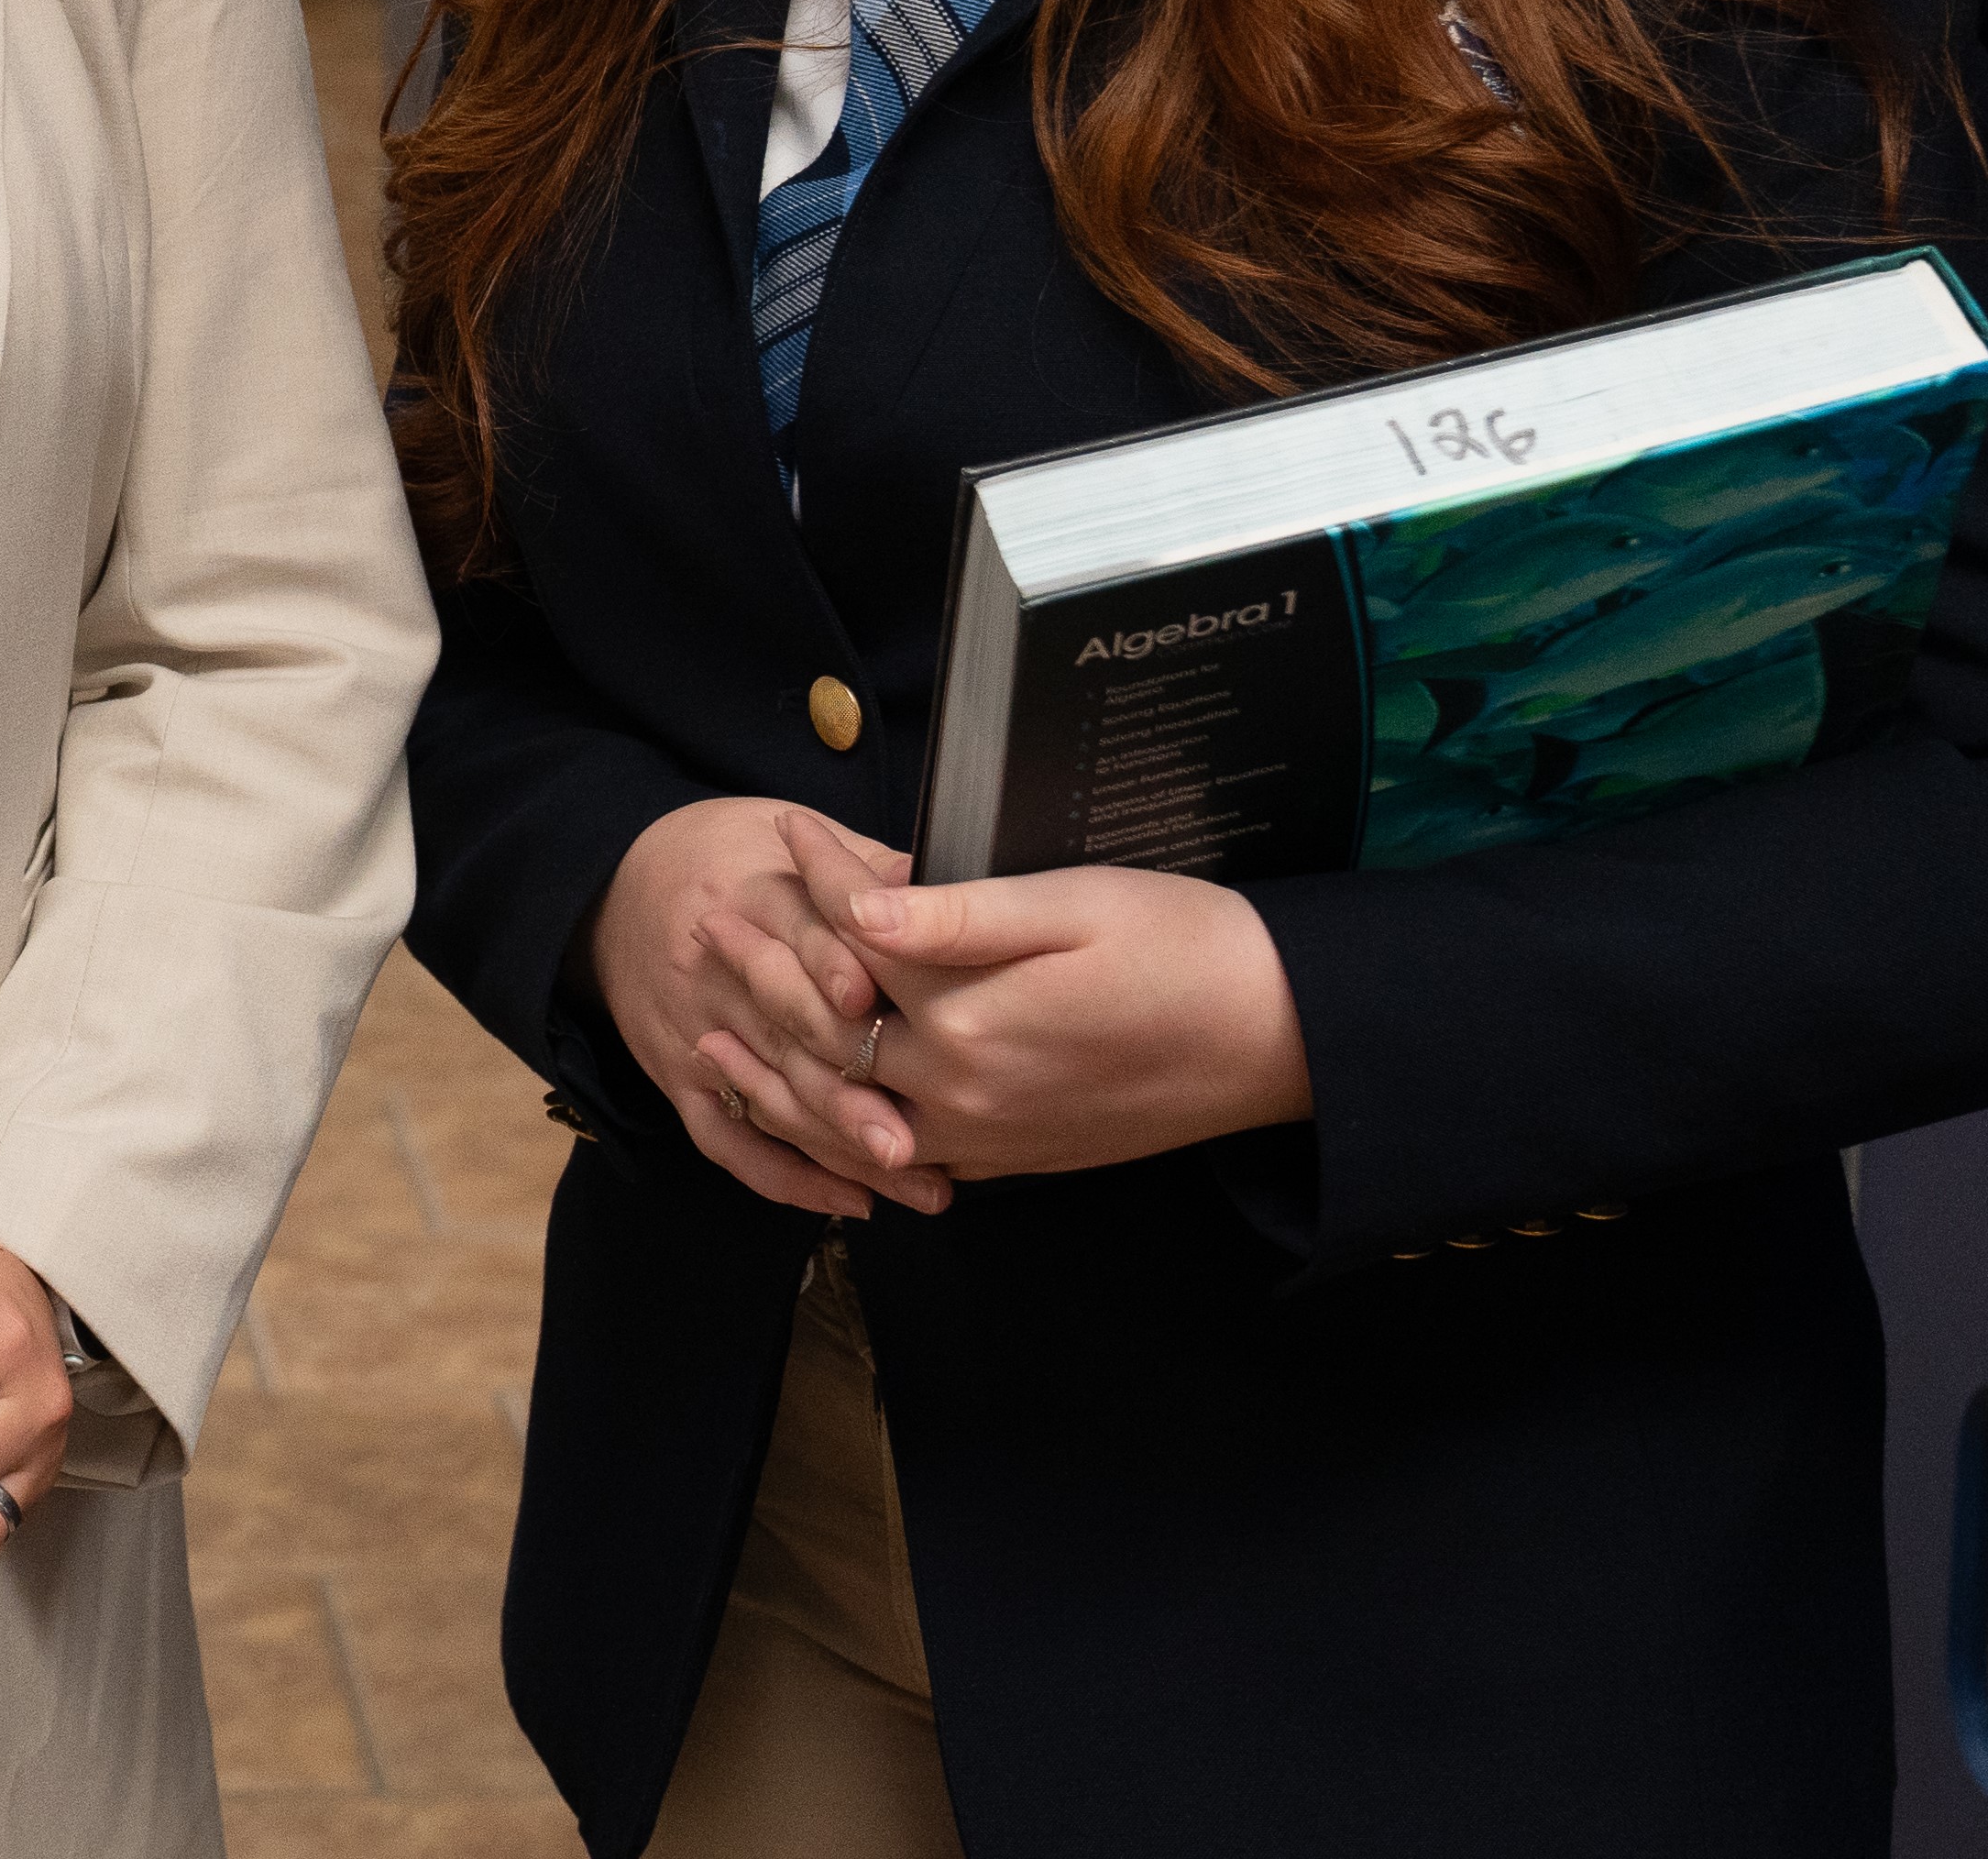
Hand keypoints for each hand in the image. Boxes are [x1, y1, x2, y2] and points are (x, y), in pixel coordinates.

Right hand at [590, 793, 946, 1215]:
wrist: (620, 888)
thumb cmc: (732, 861)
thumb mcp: (792, 840)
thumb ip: (868, 868)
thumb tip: (944, 887)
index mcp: (753, 898)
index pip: (797, 935)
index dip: (834, 968)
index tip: (877, 1006)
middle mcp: (717, 970)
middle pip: (785, 1033)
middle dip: (849, 1092)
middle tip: (916, 1141)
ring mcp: (694, 1030)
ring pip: (767, 1097)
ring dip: (840, 1149)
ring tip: (917, 1184)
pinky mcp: (678, 1079)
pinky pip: (727, 1139)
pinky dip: (785, 1178)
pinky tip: (849, 1200)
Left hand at [726, 808, 1313, 1178]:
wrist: (1277, 1040)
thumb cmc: (1184, 950)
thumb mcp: (1069, 908)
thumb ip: (954, 917)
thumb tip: (854, 906)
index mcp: (969, 1021)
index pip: (858, 939)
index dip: (817, 877)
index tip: (784, 828)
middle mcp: (962, 1093)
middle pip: (830, 1034)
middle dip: (765, 976)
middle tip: (710, 927)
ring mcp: (985, 1137)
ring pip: (846, 1117)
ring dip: (776, 1077)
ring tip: (714, 1041)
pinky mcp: (1011, 1158)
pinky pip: (897, 1157)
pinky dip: (840, 1134)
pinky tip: (813, 1112)